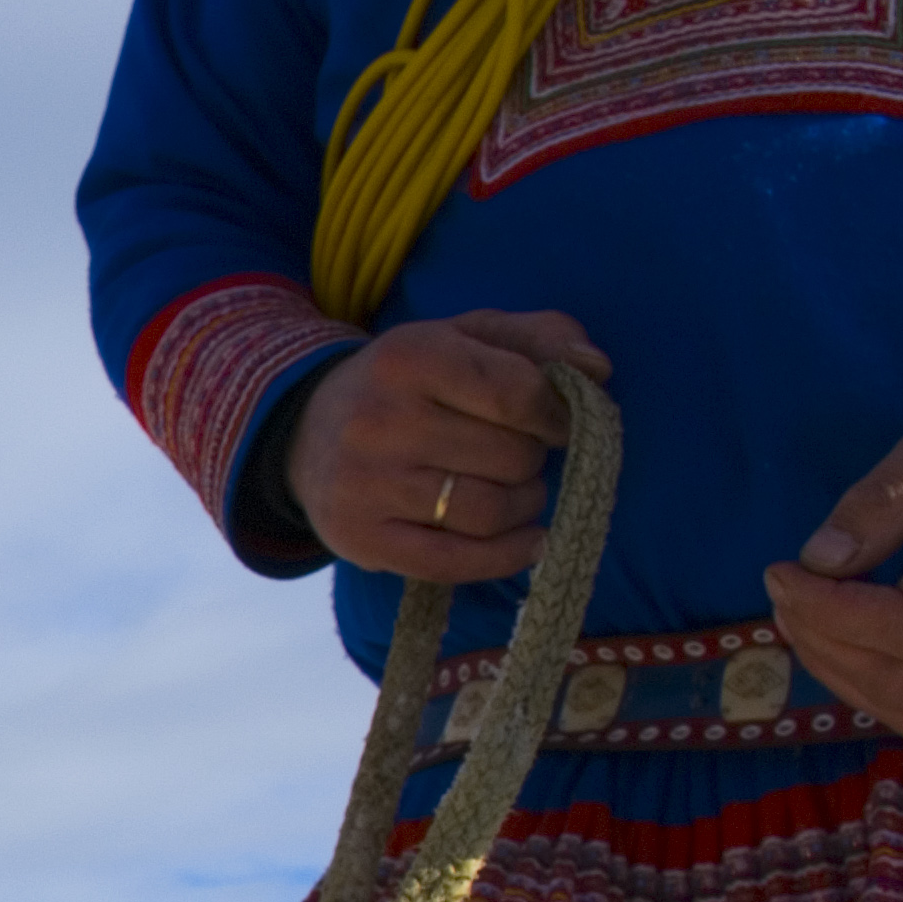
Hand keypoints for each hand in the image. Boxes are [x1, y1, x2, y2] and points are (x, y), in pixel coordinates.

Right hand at [291, 309, 611, 580]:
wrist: (305, 431)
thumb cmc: (408, 382)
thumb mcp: (464, 338)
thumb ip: (538, 338)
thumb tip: (598, 369)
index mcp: (409, 357)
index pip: (518, 393)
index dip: (557, 414)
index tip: (555, 423)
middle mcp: (380, 420)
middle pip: (510, 458)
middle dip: (532, 460)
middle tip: (520, 458)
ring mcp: (366, 485)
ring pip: (490, 512)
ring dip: (524, 507)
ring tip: (516, 494)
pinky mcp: (360, 539)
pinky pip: (455, 564)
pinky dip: (506, 556)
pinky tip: (526, 541)